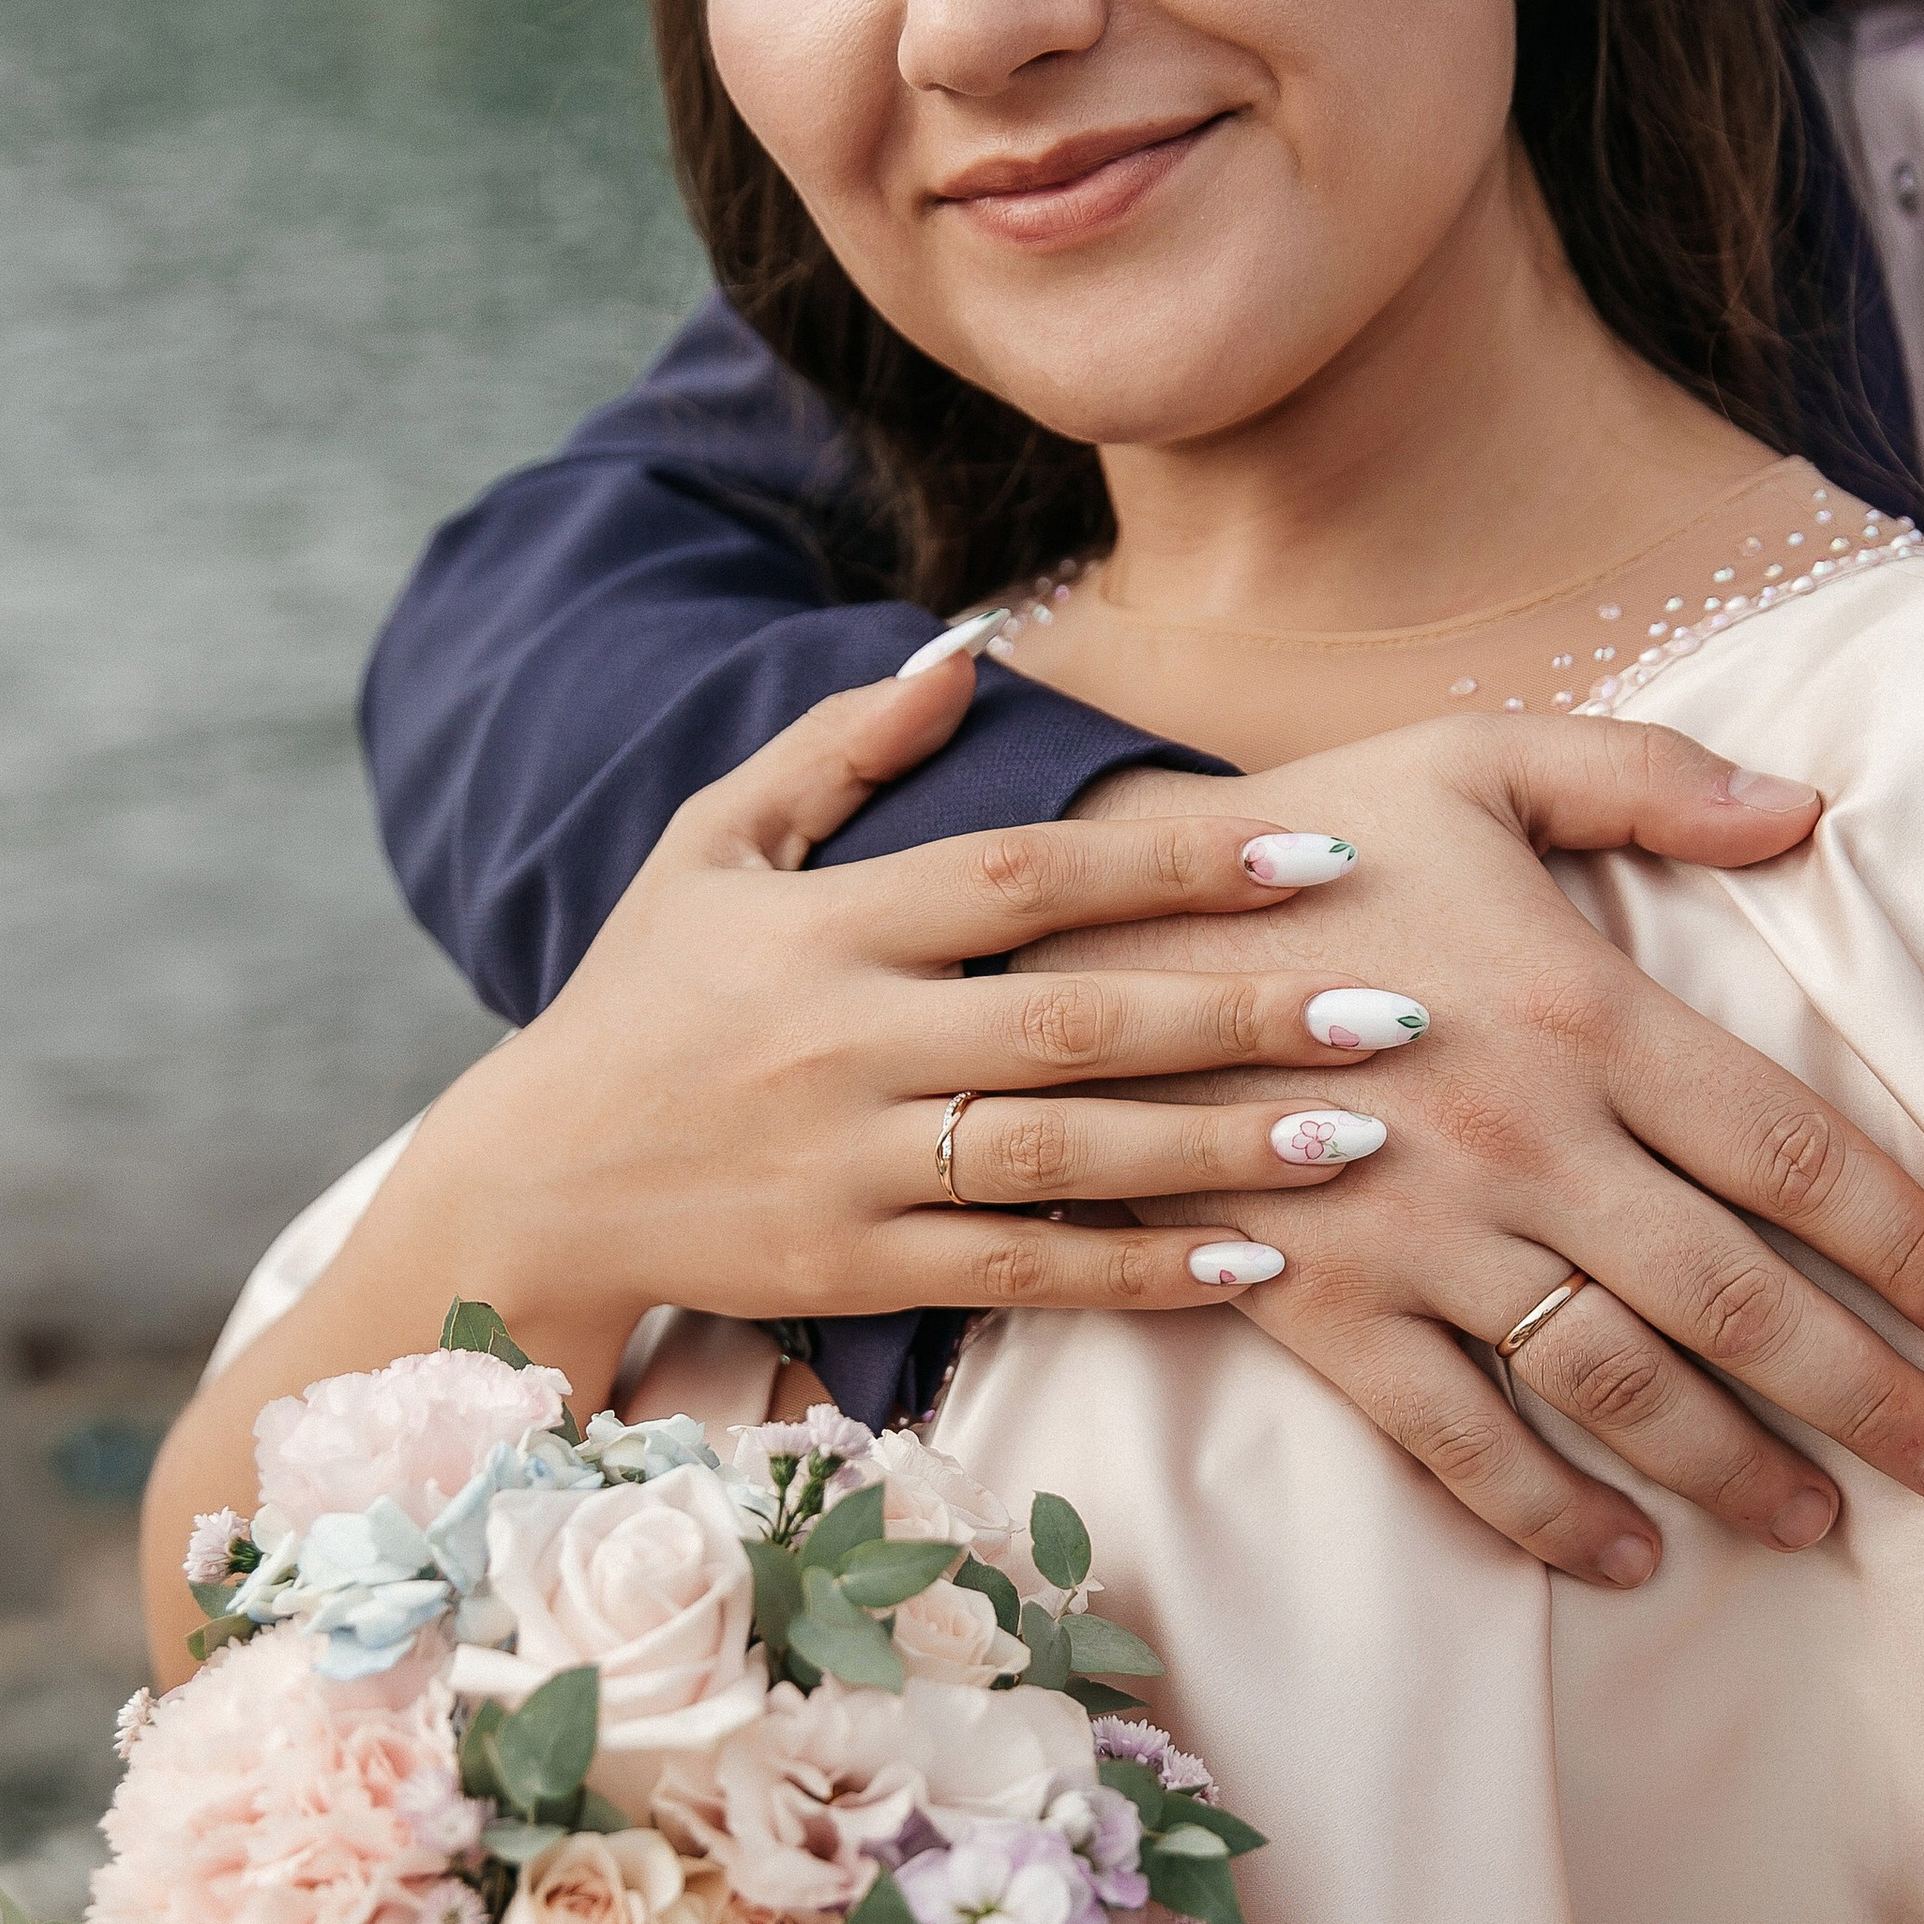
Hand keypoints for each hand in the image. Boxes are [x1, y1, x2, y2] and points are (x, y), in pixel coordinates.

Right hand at [411, 654, 1426, 1381]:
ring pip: (1066, 1158)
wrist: (530, 1185)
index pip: (1026, 876)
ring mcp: (851, 1164)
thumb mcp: (709, 849)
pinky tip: (1251, 1265)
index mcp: (828, 925)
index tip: (1311, 851)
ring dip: (1220, 1149)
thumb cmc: (642, 1000)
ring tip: (1359, 1138)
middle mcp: (846, 1042)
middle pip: (1075, 1022)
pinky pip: (1018, 1273)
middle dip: (1243, 1013)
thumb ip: (838, 750)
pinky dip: (1137, 1273)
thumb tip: (965, 650)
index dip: (1173, 860)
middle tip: (1393, 1008)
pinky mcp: (854, 1267)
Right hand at [1054, 716, 1923, 1586]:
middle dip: (1868, 1393)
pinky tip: (1624, 1559)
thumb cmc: (1294, 841)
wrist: (1074, 941)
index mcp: (1579, 1005)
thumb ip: (1646, 776)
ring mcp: (1415, 1236)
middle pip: (1733, 1294)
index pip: (1791, 1148)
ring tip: (1820, 1523)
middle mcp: (1519, 1138)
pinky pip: (1452, 1438)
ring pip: (1612, 1383)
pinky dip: (1543, 1513)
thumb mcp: (1470, 757)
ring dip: (1732, 1466)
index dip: (1911, 1239)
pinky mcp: (1318, 1309)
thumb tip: (1808, 813)